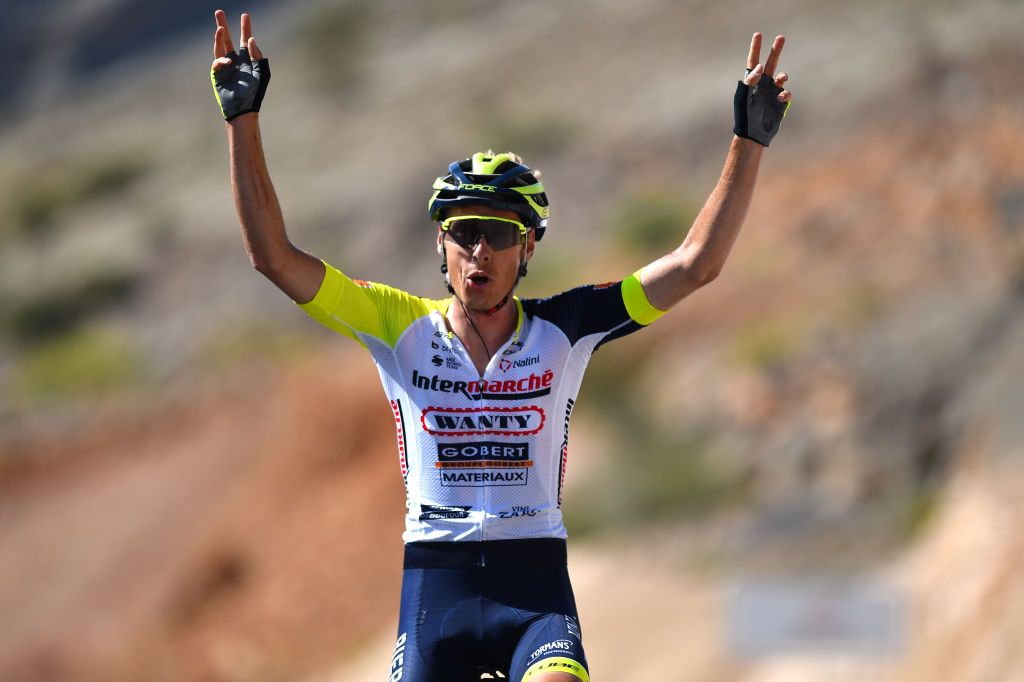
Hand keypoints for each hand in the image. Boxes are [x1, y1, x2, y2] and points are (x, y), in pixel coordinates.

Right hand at [210, 10, 269, 120]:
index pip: (245, 40)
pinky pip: (217, 62)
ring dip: (218, 37)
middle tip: (219, 12)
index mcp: (247, 60)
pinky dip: (222, 60)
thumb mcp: (262, 72)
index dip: (245, 28)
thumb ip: (258, 55)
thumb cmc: (255, 92)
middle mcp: (235, 60)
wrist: (244, 108)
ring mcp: (225, 67)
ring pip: (219, 47)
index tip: (245, 15)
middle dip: (223, 25)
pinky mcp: (218, 74)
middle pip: (228, 39)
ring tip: (220, 28)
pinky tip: (228, 62)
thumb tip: (251, 39)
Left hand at [733, 32, 791, 146]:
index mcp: (751, 82)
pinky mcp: (780, 102)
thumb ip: (750, 80)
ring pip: (781, 77)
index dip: (755, 48)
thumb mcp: (744, 96)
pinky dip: (785, 93)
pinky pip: (786, 93)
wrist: (753, 134)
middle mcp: (762, 84)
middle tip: (780, 37)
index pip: (753, 61)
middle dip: (775, 50)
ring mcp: (772, 92)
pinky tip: (779, 98)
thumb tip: (761, 66)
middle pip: (770, 63)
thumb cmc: (744, 115)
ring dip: (782, 75)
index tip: (758, 35)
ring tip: (781, 77)